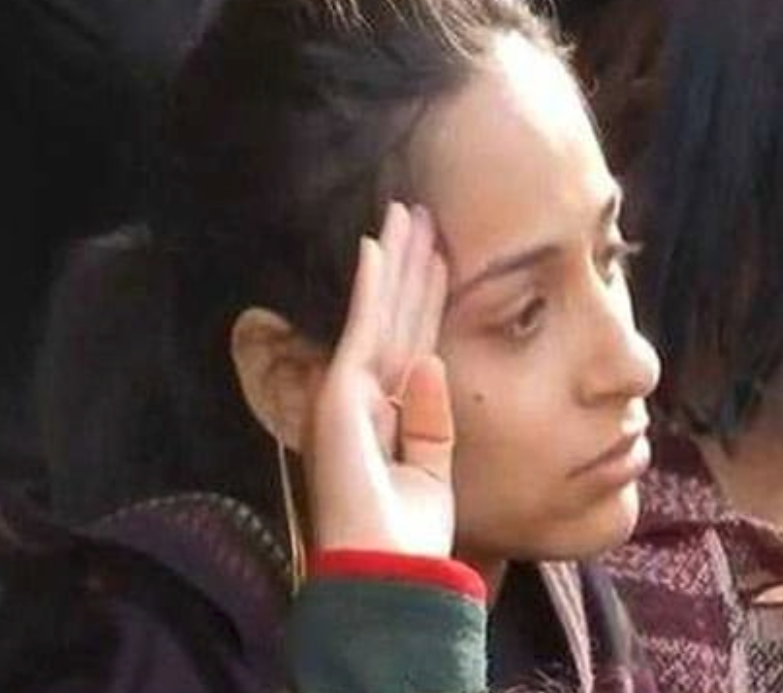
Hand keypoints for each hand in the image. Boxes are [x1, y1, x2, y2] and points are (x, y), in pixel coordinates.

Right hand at [302, 202, 453, 556]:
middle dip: (411, 266)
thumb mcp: (431, 469)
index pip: (412, 341)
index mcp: (387, 413)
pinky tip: (379, 245)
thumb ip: (432, 419)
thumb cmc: (408, 534)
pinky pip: (364, 325)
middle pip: (397, 316)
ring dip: (396, 260)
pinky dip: (372, 284)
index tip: (441, 256)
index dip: (426, 297)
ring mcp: (349, 390)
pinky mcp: (341, 390)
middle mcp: (364, 395)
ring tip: (409, 213)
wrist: (386, 568)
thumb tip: (433, 365)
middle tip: (422, 214)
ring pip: (382, 311)